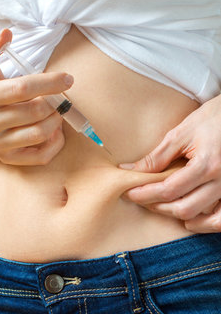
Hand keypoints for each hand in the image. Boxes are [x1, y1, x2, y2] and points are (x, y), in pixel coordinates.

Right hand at [0, 29, 73, 165]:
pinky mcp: (6, 157)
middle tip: (63, 95)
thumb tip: (7, 33)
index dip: (49, 82)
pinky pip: (39, 157)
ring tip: (57, 110)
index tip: (67, 78)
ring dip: (56, 120)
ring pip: (39, 133)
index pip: (22, 89)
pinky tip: (55, 130)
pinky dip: (54, 143)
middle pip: (34, 112)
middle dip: (55, 101)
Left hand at [119, 95, 220, 232]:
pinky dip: (204, 224)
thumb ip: (158, 156)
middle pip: (184, 208)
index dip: (145, 194)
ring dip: (178, 215)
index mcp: (206, 164)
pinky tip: (189, 218)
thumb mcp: (182, 133)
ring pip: (203, 218)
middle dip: (157, 206)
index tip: (129, 192)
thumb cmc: (212, 118)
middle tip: (141, 196)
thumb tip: (130, 170)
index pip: (169, 189)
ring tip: (160, 205)